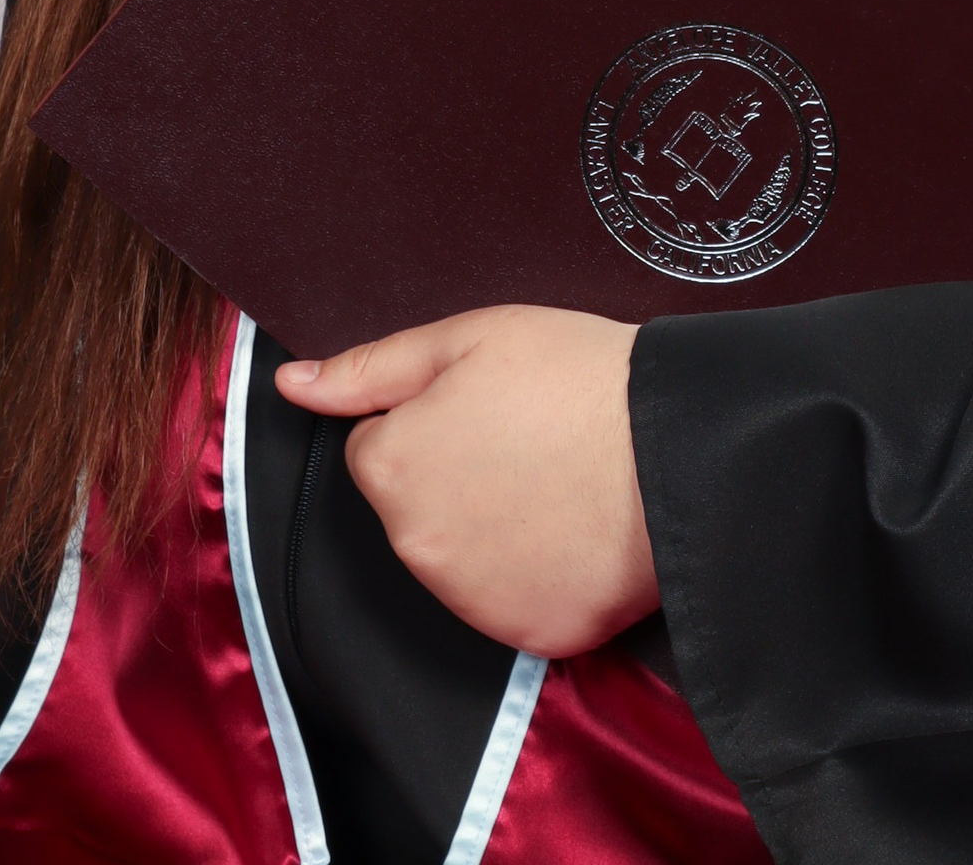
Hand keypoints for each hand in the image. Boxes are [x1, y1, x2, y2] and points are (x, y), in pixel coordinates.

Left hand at [275, 306, 657, 655]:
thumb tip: (292, 383)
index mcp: (393, 467)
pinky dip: (536, 574)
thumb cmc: (578, 378)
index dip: (431, 419)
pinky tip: (575, 530)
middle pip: (415, 506)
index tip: (487, 407)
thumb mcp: (471, 337)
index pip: (378, 447)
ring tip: (557, 480)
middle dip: (454, 474)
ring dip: (490, 526)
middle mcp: (416, 546)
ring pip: (460, 556)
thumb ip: (371, 366)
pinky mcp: (529, 634)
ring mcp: (471, 600)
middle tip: (527, 439)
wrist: (679, 446)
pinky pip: (514, 601)